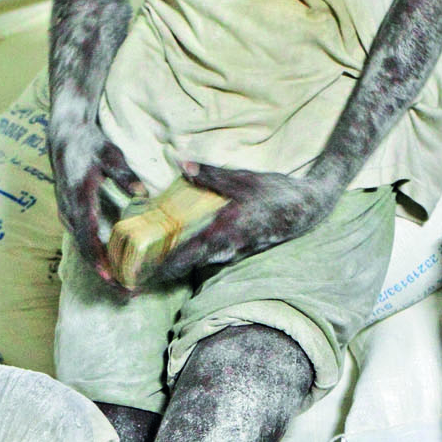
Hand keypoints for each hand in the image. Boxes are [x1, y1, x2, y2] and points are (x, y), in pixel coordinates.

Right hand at [51, 120, 143, 292]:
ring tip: (122, 286)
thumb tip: (142, 194)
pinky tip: (112, 267)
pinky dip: (95, 256)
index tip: (109, 276)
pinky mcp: (68, 214)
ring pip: (81, 248)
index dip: (97, 258)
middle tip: (125, 292)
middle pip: (83, 249)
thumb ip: (124, 175)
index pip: (86, 234)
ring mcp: (66, 213)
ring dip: (100, 268)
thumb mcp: (109, 153)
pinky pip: (81, 240)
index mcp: (78, 197)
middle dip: (104, 274)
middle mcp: (68, 210)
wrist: (63, 135)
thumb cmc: (89, 143)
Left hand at [160, 159, 342, 283]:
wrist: (305, 210)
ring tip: (148, 266)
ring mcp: (232, 253)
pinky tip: (176, 249)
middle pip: (188, 265)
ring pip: (198, 262)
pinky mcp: (237, 251)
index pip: (188, 255)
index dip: (164, 267)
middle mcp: (227, 249)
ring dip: (174, 265)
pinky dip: (190, 256)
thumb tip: (182, 164)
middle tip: (135, 277)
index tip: (142, 276)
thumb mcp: (243, 180)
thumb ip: (211, 176)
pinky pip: (208, 256)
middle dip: (162, 271)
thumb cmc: (274, 193)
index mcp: (225, 232)